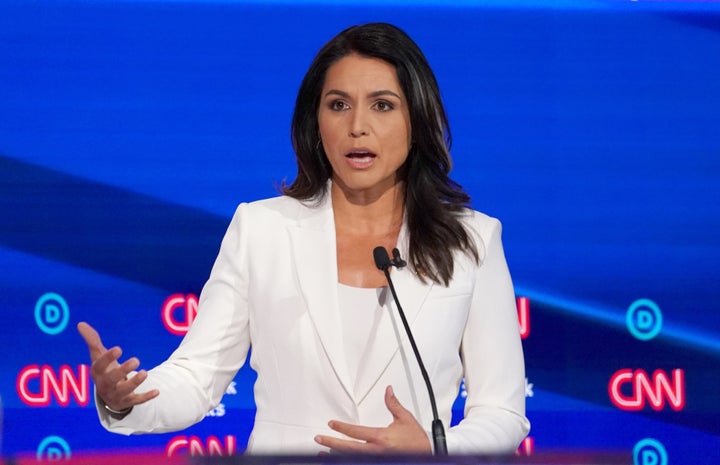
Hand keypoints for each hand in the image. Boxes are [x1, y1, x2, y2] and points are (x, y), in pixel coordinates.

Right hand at [77, 322, 158, 415]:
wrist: (108, 394)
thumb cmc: (104, 370)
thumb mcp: (98, 356)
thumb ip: (92, 340)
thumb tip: (80, 323)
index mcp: (98, 372)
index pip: (100, 365)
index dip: (108, 358)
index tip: (119, 349)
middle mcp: (105, 385)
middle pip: (112, 379)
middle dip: (123, 370)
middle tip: (136, 360)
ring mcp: (116, 394)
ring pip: (125, 391)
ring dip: (135, 382)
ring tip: (145, 373)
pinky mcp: (127, 401)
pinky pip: (136, 401)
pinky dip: (146, 396)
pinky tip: (157, 391)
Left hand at [314, 385, 431, 453]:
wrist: (429, 453)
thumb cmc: (417, 440)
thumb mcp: (405, 418)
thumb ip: (393, 404)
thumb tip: (388, 391)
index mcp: (381, 437)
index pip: (356, 432)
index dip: (341, 427)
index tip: (331, 424)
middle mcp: (376, 451)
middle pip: (348, 448)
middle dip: (332, 443)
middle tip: (319, 439)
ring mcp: (377, 460)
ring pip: (351, 458)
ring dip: (336, 455)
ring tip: (323, 452)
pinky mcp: (381, 463)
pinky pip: (360, 462)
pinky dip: (348, 460)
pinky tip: (340, 458)